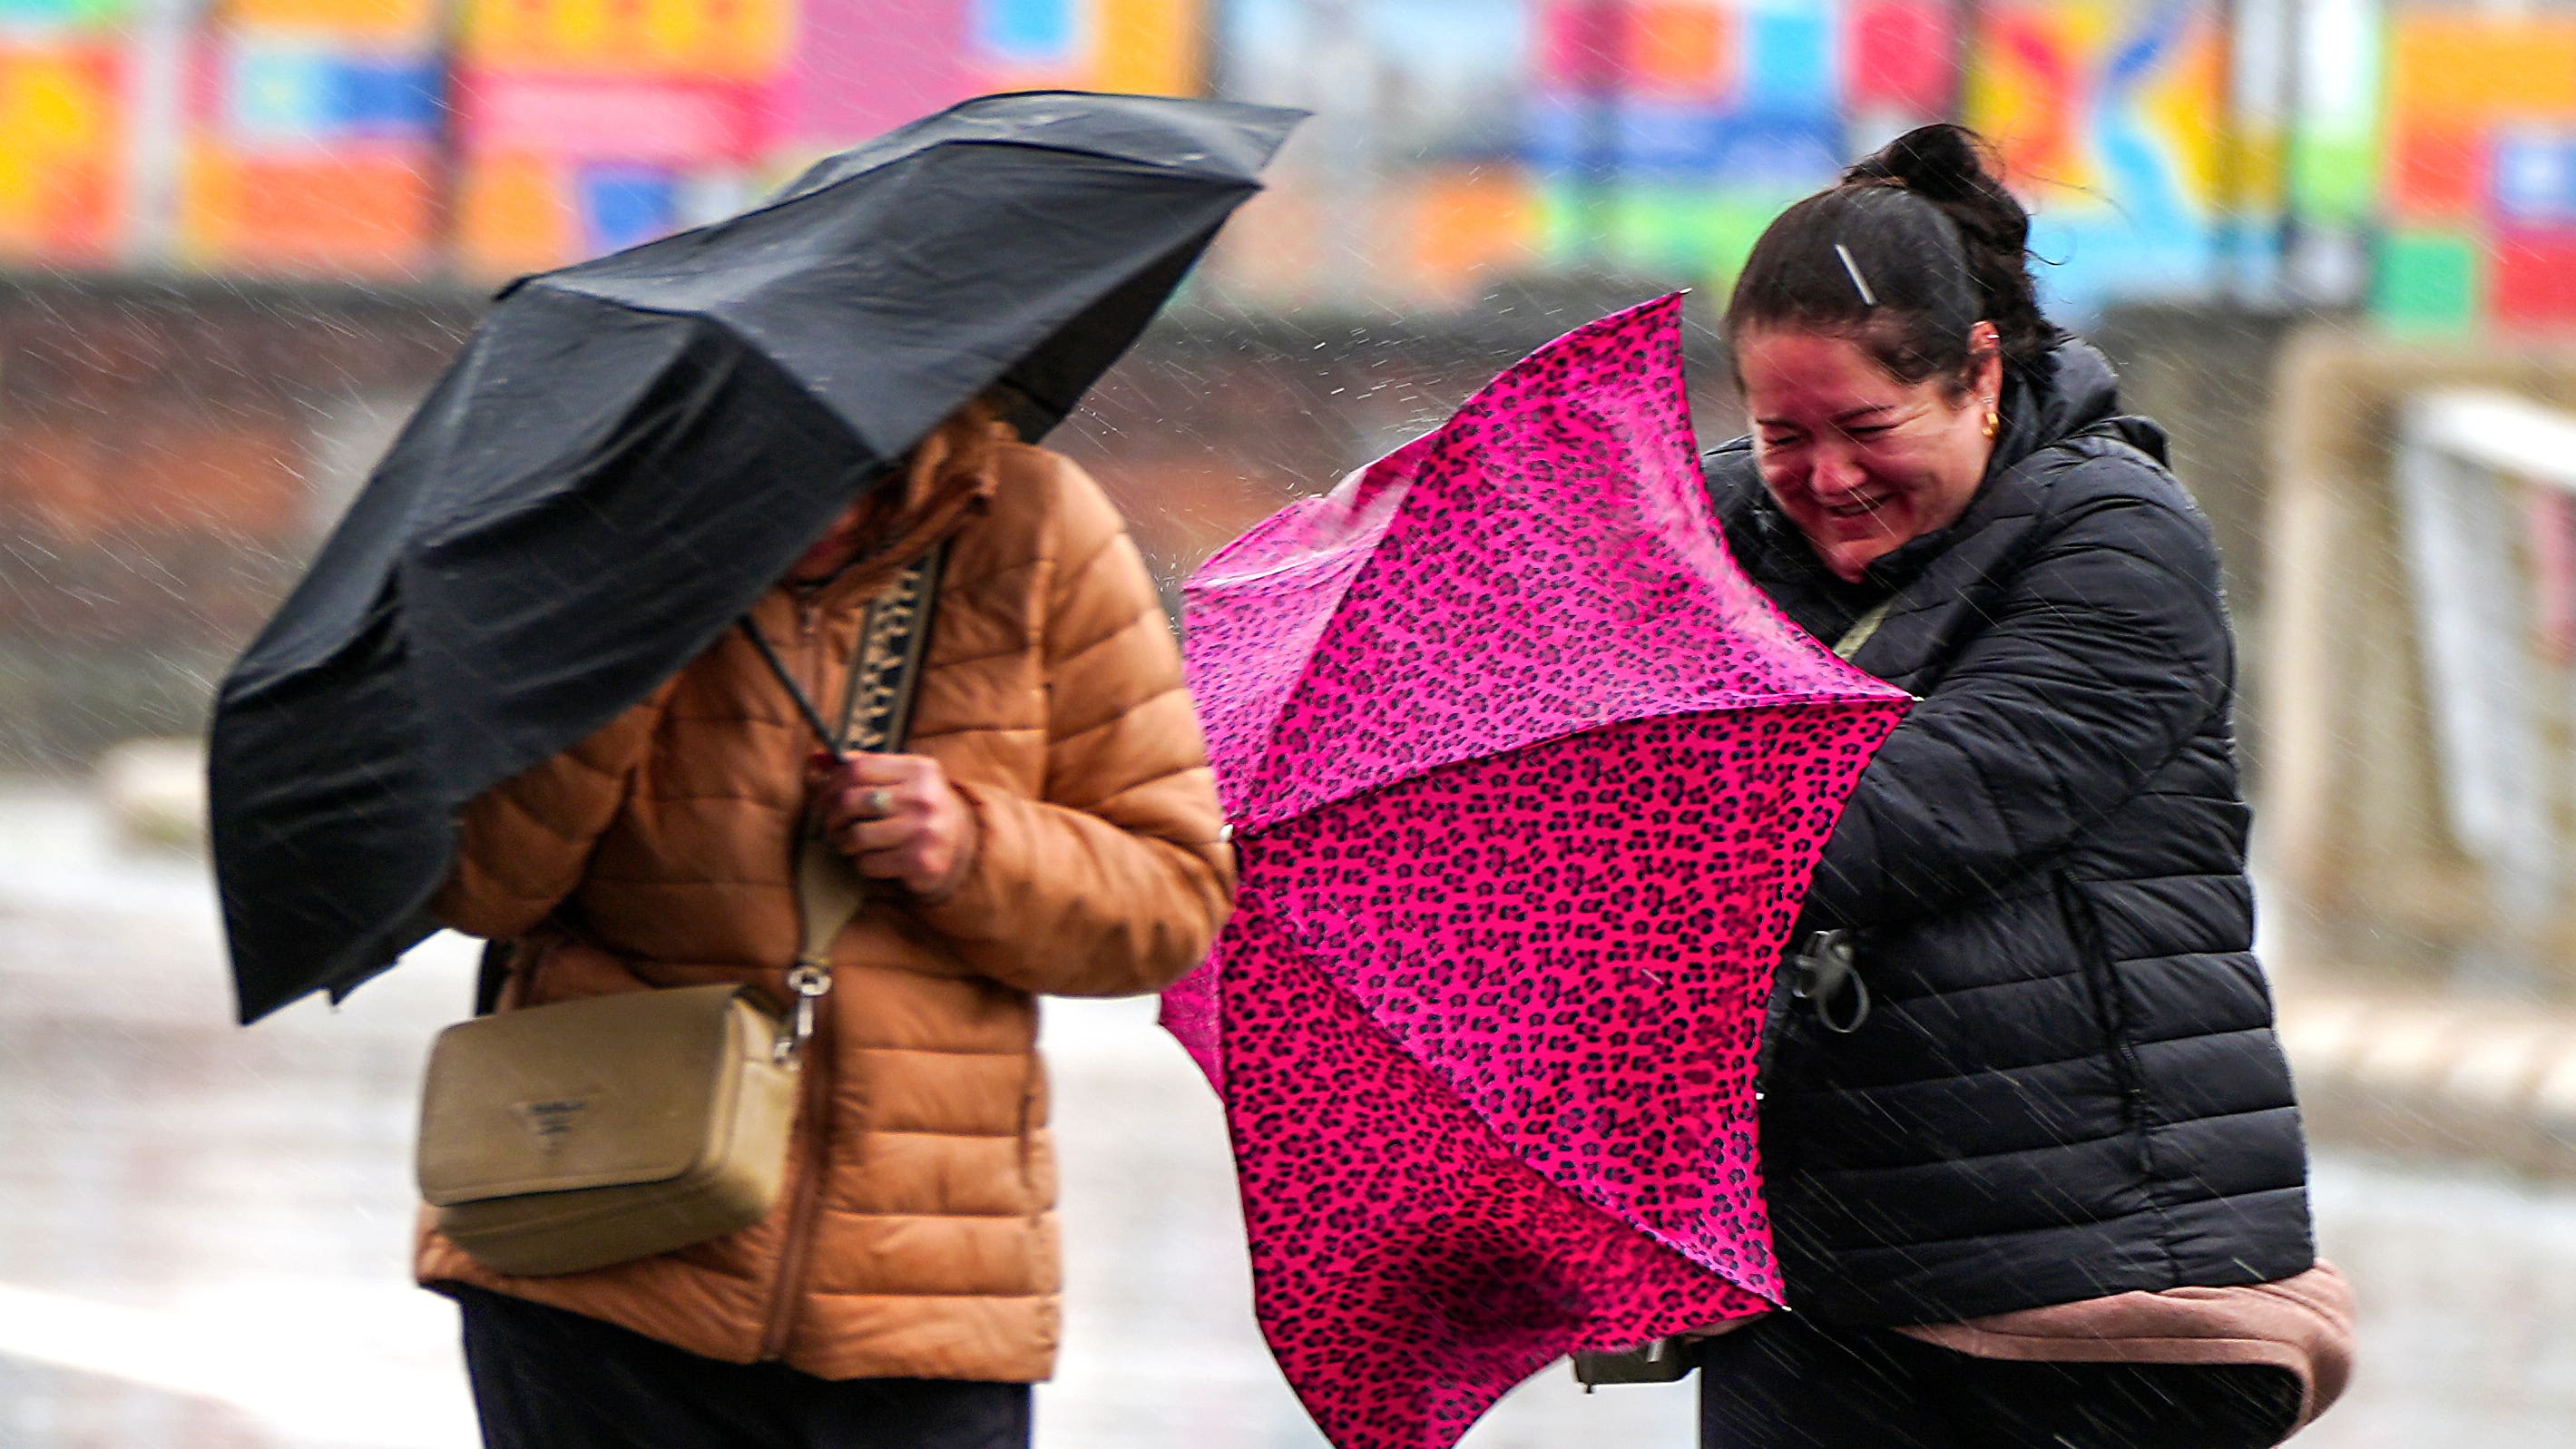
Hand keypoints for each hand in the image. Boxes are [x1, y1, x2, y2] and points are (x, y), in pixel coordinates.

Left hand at [804, 752, 976, 895]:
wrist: (961, 843)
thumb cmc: (919, 807)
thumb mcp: (901, 779)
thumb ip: (863, 767)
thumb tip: (817, 759)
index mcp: (918, 769)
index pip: (857, 768)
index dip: (831, 783)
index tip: (823, 797)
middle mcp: (924, 797)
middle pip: (851, 801)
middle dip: (831, 815)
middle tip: (832, 823)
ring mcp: (924, 830)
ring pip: (856, 836)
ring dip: (844, 842)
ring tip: (849, 842)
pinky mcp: (921, 861)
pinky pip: (869, 863)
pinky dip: (863, 863)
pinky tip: (873, 857)